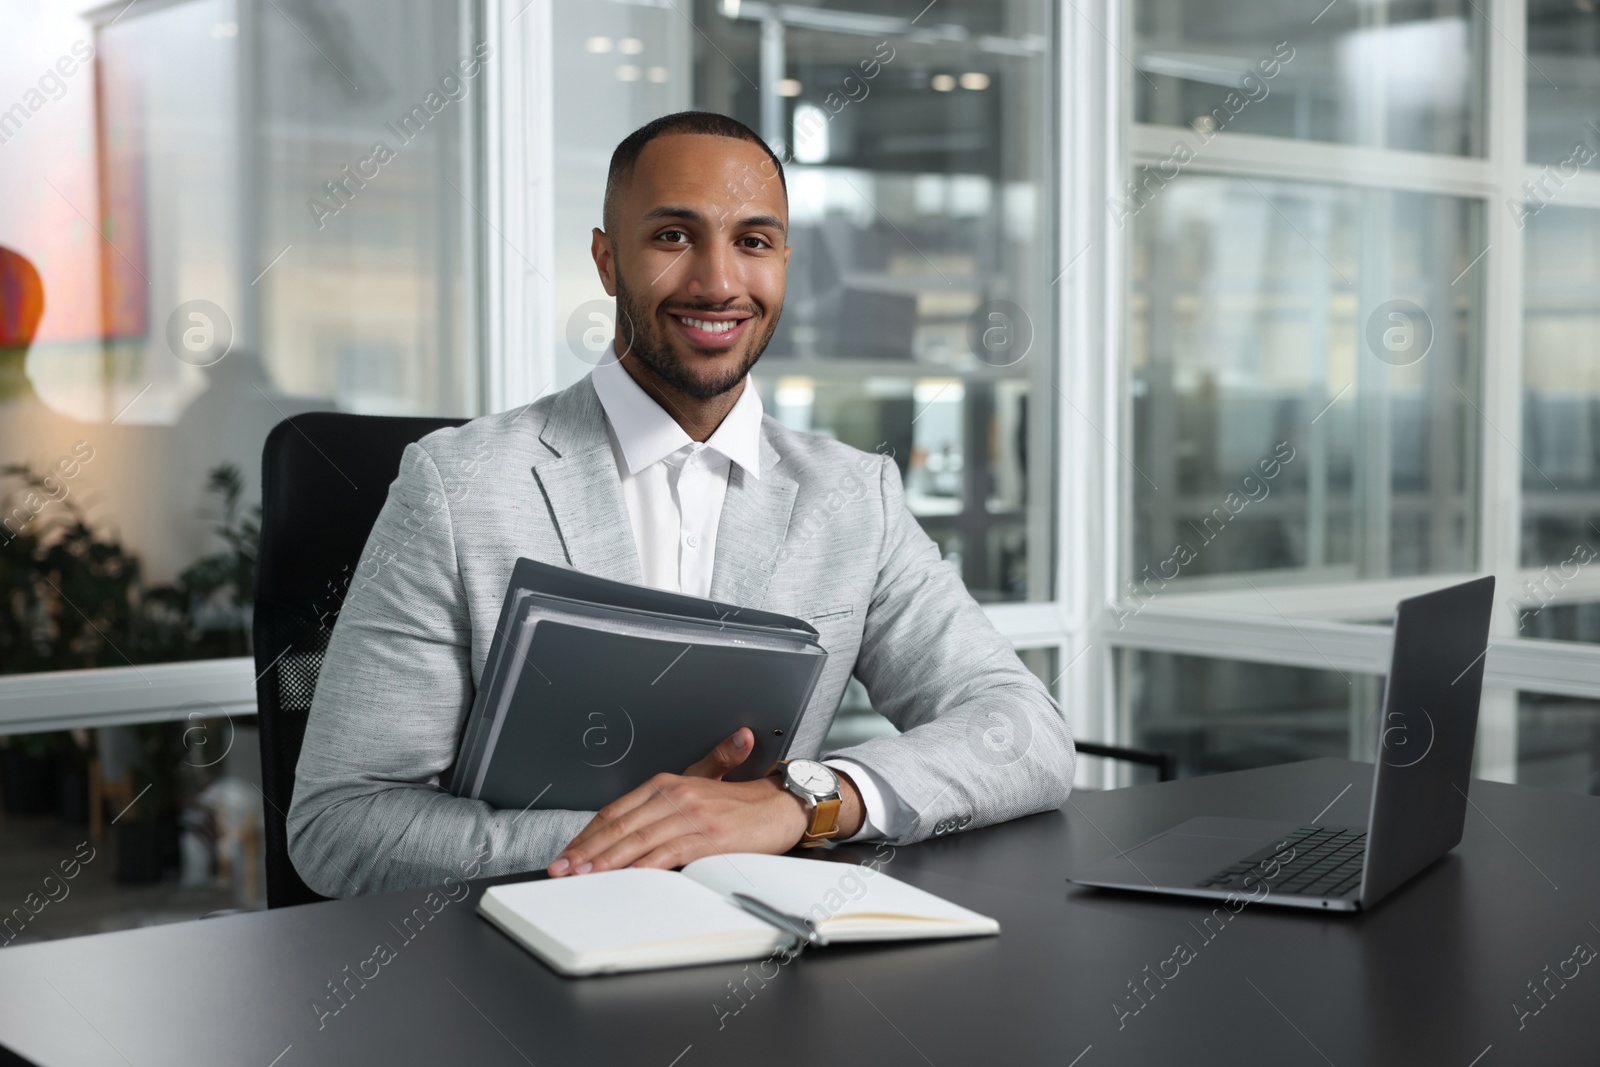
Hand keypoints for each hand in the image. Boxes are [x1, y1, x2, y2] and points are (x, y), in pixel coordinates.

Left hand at [546, 728, 861, 875]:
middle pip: (620, 826)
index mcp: (667, 784)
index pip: (615, 811)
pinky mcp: (708, 836)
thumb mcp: (696, 790)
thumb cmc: (739, 803)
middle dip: (588, 851)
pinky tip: (627, 877)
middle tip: (564, 869)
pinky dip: (644, 866)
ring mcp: (691, 815)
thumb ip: (659, 803)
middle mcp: (675, 795)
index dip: (588, 835)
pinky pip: (669, 853)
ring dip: (608, 861)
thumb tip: (621, 823)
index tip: (568, 854)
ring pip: (639, 841)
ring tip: (585, 877)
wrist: (781, 805)